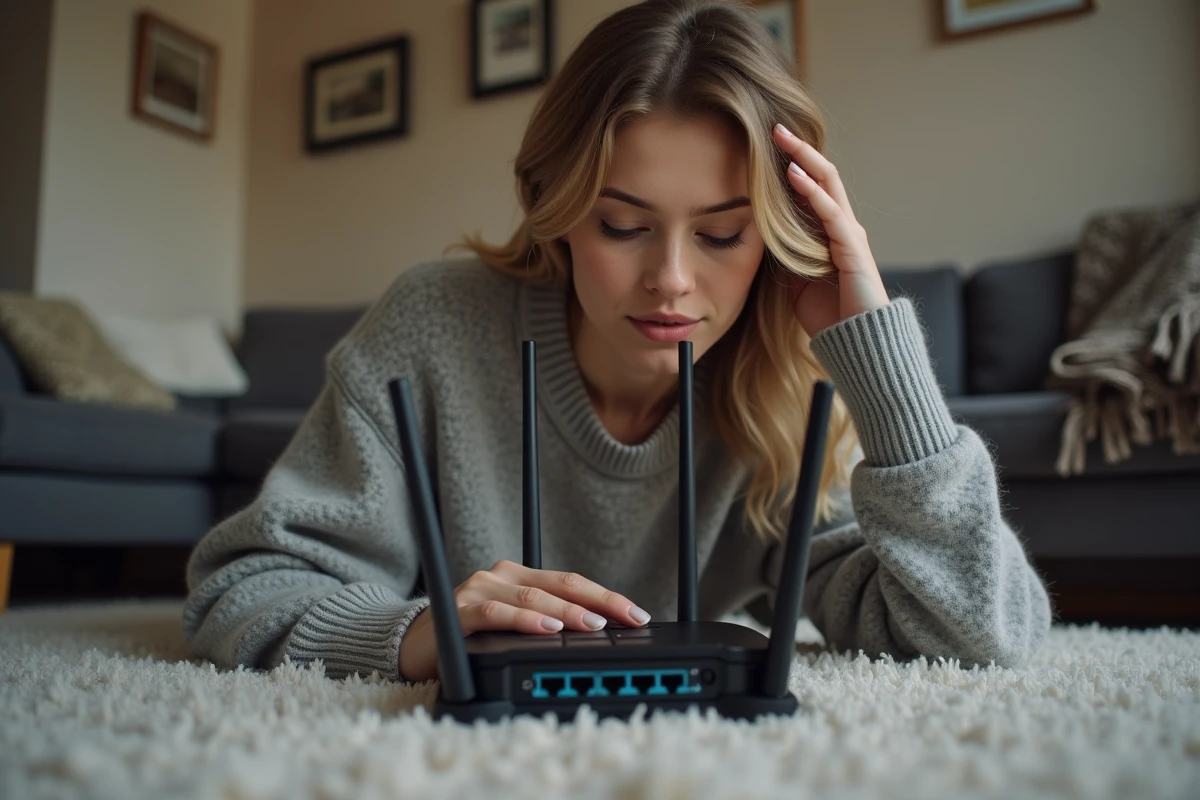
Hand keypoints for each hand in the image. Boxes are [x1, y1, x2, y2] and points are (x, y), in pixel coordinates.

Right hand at [398, 559, 649, 681]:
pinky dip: (525, 620)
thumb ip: (545, 623)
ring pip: (533, 597)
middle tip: (628, 618)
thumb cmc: (469, 636)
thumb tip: (596, 636)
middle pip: (561, 585)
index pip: (572, 583)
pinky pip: (497, 614)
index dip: (607, 597)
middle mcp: (502, 577)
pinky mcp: (460, 611)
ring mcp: (480, 591)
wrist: (413, 643)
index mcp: (520, 577)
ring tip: (594, 624)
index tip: (638, 614)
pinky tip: (546, 627)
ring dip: (567, 612)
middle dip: (600, 603)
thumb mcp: (512, 625)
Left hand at [772, 123, 889, 337]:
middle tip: (775, 128)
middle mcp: (842, 227)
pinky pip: (830, 213)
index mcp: (829, 233)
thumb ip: (784, 256)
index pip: (811, 189)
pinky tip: (794, 175)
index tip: (766, 147)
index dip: (792, 166)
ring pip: (829, 186)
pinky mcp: (852, 248)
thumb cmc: (829, 315)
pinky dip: (812, 192)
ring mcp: (849, 235)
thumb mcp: (795, 281)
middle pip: (822, 177)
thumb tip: (760, 238)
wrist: (856, 343)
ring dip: (804, 160)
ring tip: (783, 138)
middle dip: (798, 151)